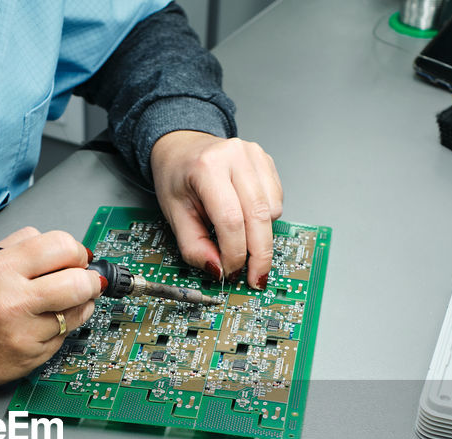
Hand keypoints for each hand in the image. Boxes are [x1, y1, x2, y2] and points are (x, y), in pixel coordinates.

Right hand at [0, 228, 100, 394]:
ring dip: (80, 303)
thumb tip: (62, 246)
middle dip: (89, 278)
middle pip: (79, 283)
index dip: (75, 249)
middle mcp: (12, 302)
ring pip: (79, 312)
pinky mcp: (31, 358)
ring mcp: (24, 334)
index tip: (76, 255)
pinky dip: (60, 327)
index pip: (61, 247)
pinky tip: (42, 322)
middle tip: (84, 278)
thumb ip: (20, 247)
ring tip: (62, 300)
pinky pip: (64, 336)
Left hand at [149, 130, 282, 289]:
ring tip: (240, 239)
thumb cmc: (177, 178)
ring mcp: (254, 156)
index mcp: (207, 167)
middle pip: (258, 216)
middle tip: (255, 277)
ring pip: (272, 211)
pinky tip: (246, 217)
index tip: (231, 272)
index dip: (234, 253)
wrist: (182, 148)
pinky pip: (277, 201)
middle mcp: (235, 156)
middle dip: (259, 254)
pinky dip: (265, 219)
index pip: (230, 219)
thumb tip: (218, 270)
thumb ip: (194, 246)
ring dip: (261, 236)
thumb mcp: (174, 215)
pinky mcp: (267, 161)